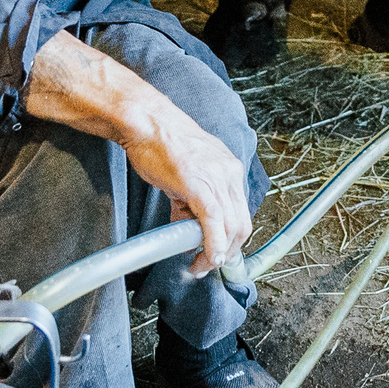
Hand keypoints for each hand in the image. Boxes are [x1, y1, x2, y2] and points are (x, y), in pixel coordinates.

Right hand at [122, 106, 253, 277]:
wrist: (146, 122)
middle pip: (242, 224)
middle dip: (227, 252)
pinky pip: (214, 223)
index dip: (230, 239)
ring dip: (216, 254)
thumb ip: (192, 197)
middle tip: (208, 264)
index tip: (217, 252)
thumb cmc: (161, 143)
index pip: (240, 213)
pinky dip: (212, 246)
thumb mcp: (186, 172)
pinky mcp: (199, 186)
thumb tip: (188, 222)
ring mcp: (217, 179)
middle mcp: (230, 173)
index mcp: (229, 169)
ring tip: (198, 265)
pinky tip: (205, 258)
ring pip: (231, 228)